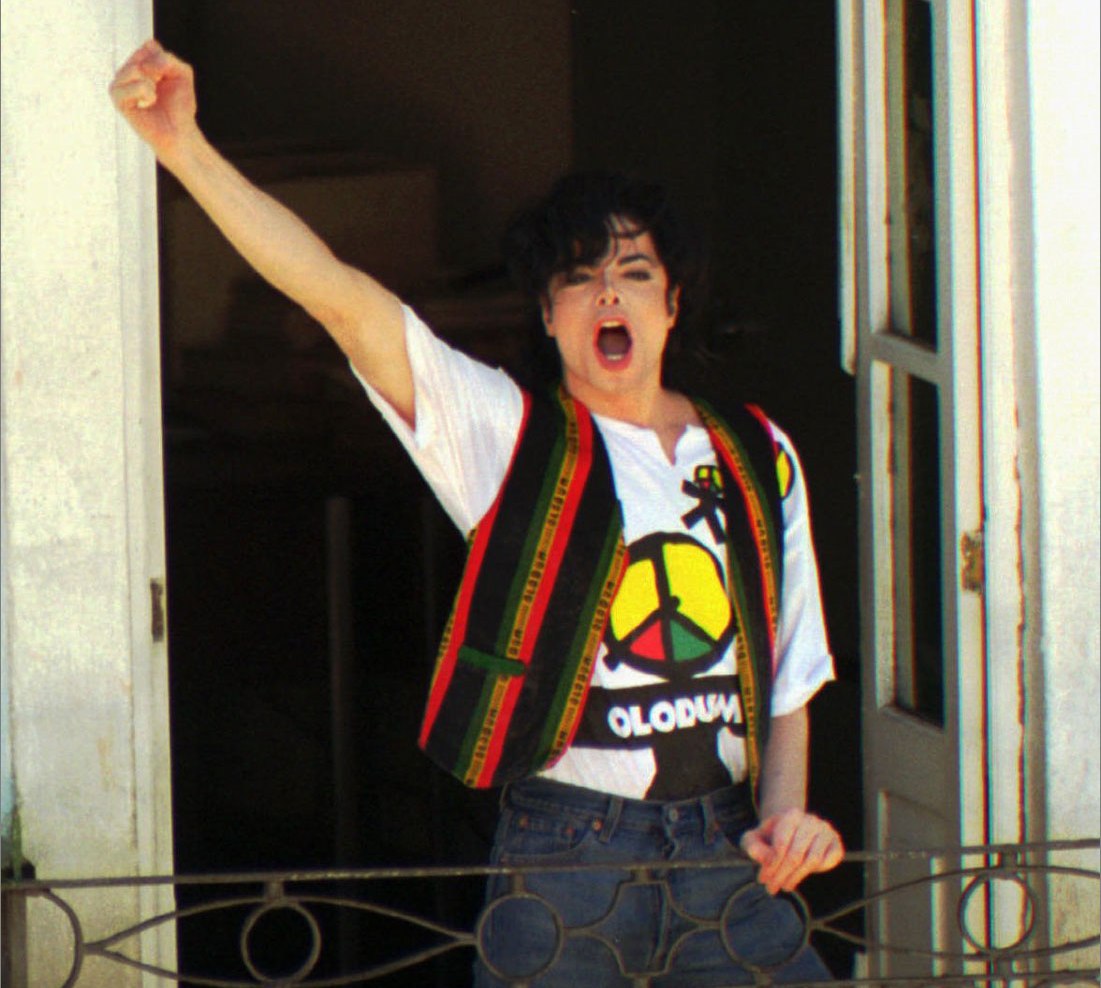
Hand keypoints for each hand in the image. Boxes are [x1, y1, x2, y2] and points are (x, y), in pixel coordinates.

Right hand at [109, 40, 198, 158]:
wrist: (179, 132)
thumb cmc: (180, 105)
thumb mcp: (182, 74)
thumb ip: (168, 59)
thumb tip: (144, 68)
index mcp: (138, 62)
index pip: (150, 46)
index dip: (166, 63)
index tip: (168, 80)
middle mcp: (125, 70)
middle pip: (143, 56)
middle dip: (161, 74)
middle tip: (161, 92)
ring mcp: (119, 84)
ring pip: (137, 68)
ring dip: (153, 84)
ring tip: (154, 98)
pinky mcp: (118, 100)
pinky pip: (137, 85)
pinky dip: (148, 93)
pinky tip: (148, 103)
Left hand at [739, 807, 843, 894]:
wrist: (792, 834)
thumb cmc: (770, 838)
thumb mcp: (755, 839)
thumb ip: (752, 845)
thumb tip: (760, 856)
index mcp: (791, 815)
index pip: (781, 844)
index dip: (771, 865)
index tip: (762, 878)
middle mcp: (811, 820)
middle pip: (796, 855)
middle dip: (781, 875)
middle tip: (771, 888)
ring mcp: (826, 831)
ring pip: (812, 860)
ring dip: (796, 877)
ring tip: (784, 886)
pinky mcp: (836, 845)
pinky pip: (828, 862)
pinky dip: (816, 871)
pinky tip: (802, 874)